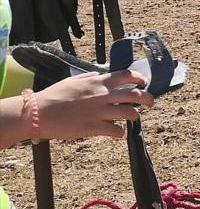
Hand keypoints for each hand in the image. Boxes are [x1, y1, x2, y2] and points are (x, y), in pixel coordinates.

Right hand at [34, 69, 153, 141]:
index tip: (143, 83)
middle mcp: (102, 95)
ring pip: (130, 113)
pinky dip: (119, 132)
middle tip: (150, 103)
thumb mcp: (75, 80)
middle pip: (135, 95)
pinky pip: (117, 131)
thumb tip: (102, 76)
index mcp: (97, 82)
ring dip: (134, 116)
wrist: (40, 112)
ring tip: (132, 117)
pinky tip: (116, 132)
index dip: (139, 78)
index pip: (126, 75)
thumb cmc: (55, 95)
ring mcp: (100, 111)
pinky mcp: (95, 127)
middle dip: (147, 99)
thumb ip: (91, 78)